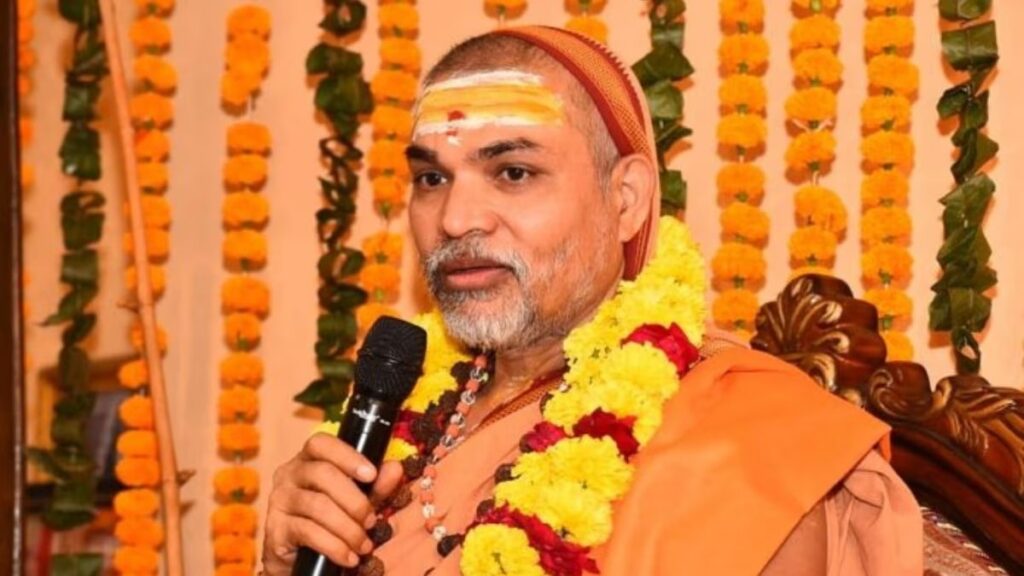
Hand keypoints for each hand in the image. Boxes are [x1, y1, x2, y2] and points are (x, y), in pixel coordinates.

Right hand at [261, 433, 403, 573]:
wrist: (297, 559)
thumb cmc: (329, 521)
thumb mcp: (356, 501)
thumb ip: (375, 485)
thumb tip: (395, 468)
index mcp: (307, 460)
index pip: (320, 443)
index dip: (347, 455)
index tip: (371, 474)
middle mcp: (288, 475)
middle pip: (322, 474)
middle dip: (355, 500)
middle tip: (371, 521)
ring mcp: (279, 501)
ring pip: (318, 506)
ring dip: (348, 528)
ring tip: (364, 545)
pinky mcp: (275, 529)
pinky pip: (308, 532)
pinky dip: (335, 547)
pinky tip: (349, 557)